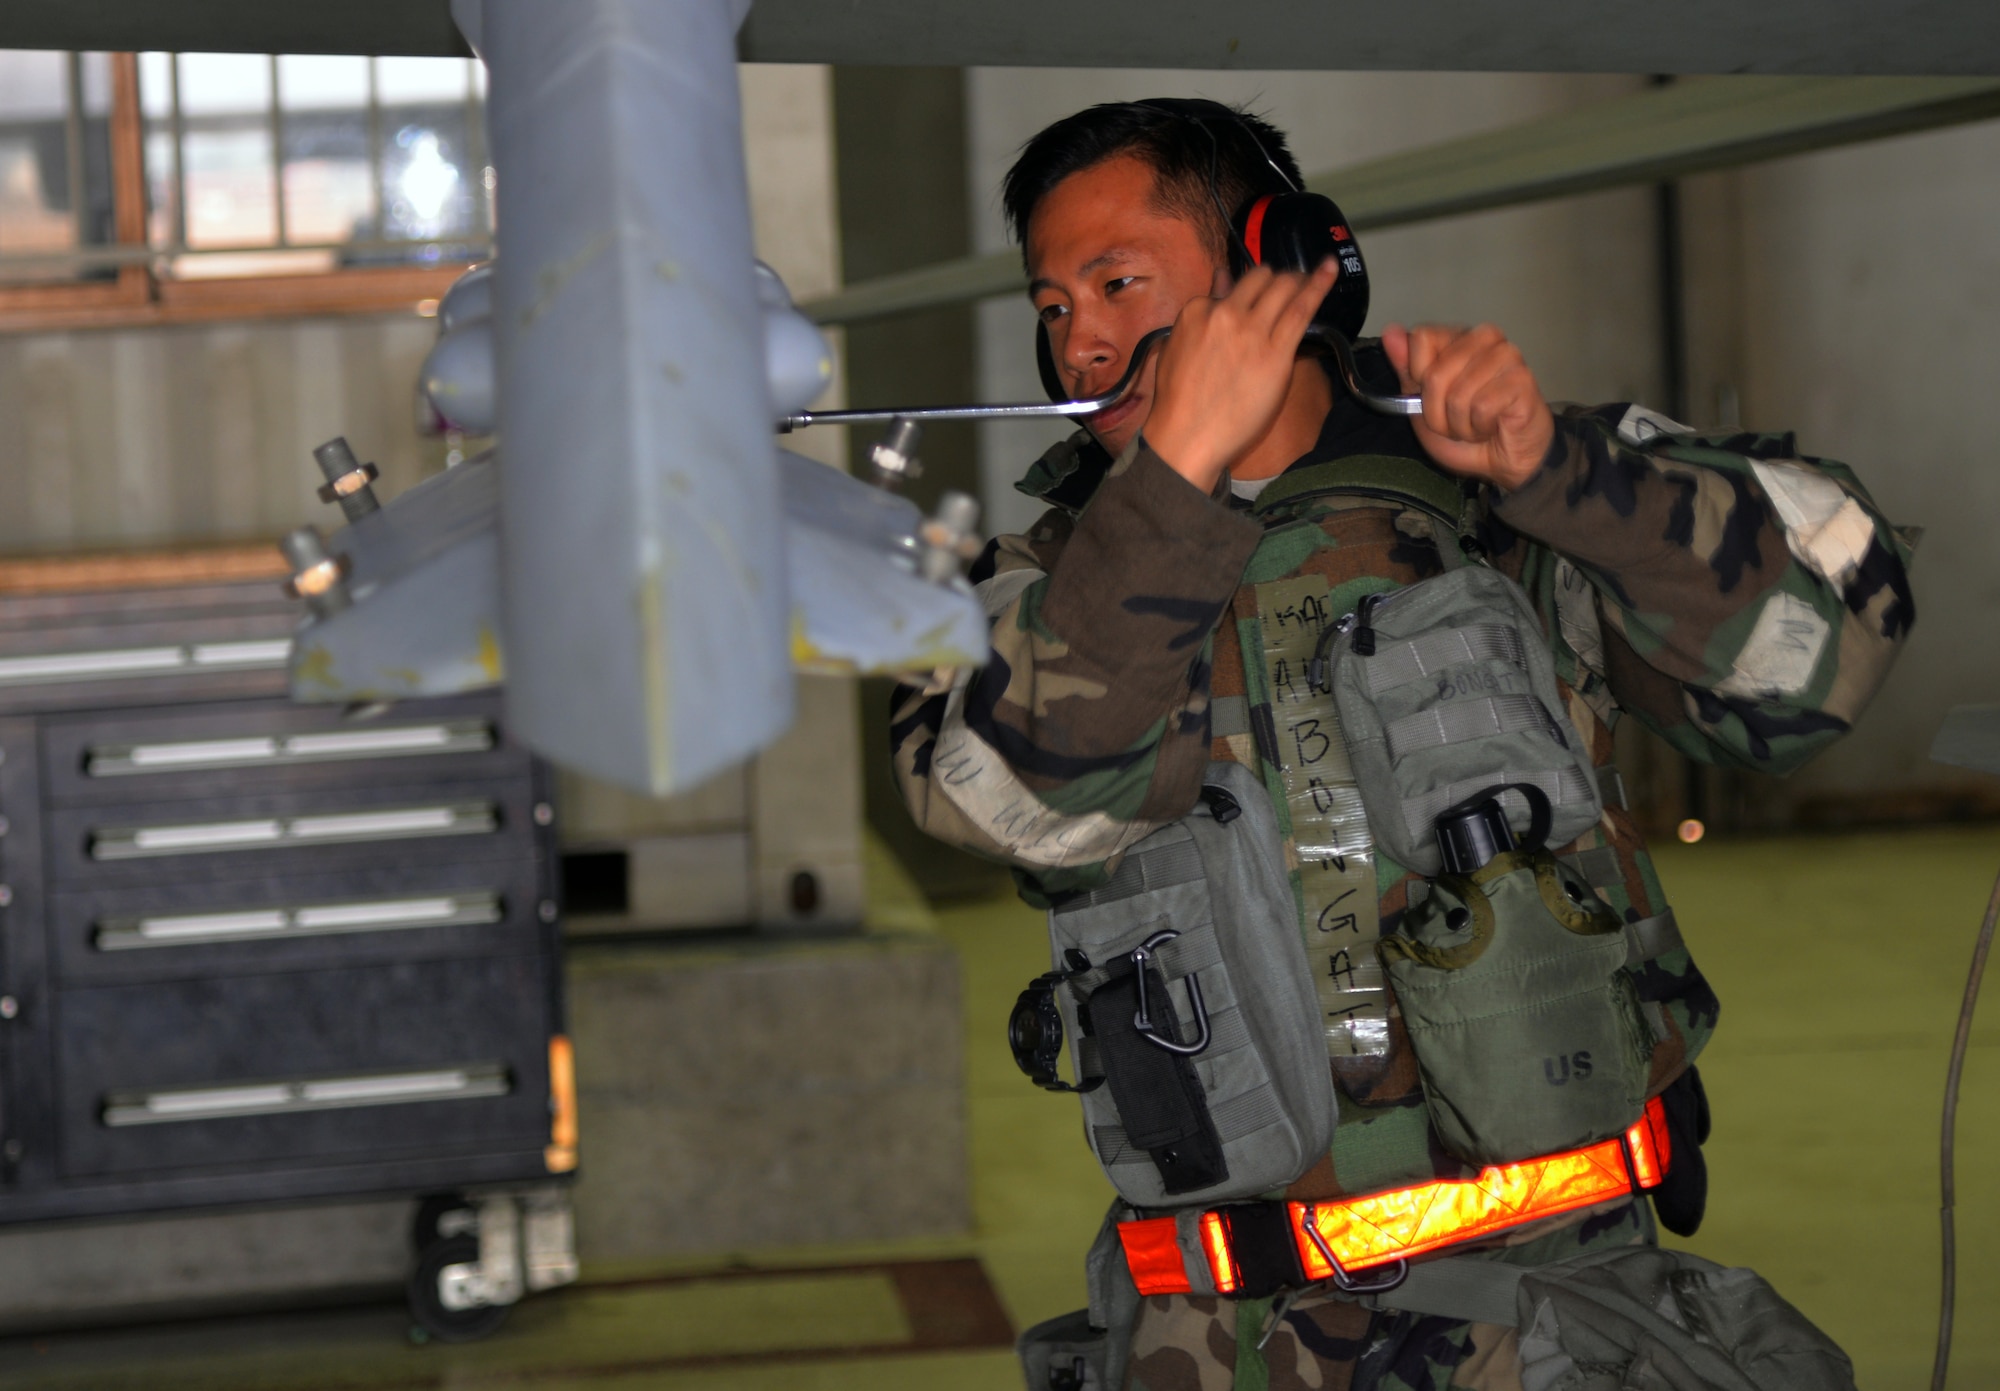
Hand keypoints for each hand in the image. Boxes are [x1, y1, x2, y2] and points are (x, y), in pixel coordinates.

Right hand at [1143, 259, 1338, 493]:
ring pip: (1283, 287)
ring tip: (1308, 280)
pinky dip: (1319, 285)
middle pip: (1261, 279)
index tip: (1255, 304)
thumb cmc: (1177, 403)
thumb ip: (1201, 314)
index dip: (1246, 295)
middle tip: (1288, 288)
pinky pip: (1302, 309)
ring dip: (1297, 280)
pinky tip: (1330, 270)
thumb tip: (1222, 281)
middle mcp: (1225, 313)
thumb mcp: (1175, 348)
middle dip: (1276, 280)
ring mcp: (1252, 331)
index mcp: (1197, 311)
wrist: (1186, 437)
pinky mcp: (1276, 352)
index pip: (1231, 287)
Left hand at [1381, 323, 1554, 491]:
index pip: (1422, 339)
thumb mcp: (1422, 405)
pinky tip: (1493, 425)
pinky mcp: (1522, 378)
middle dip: (1438, 412)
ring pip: (1458, 394)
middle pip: (1436, 373)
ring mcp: (1507, 355)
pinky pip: (1482, 407)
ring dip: (1460, 423)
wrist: (1503, 461)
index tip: (1434, 396)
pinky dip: (1480, 427)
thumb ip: (1406, 369)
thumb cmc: (1466, 430)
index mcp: (1458, 337)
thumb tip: (1390, 332)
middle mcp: (1485, 338)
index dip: (1419, 378)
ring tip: (1477, 423)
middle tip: (1458, 419)